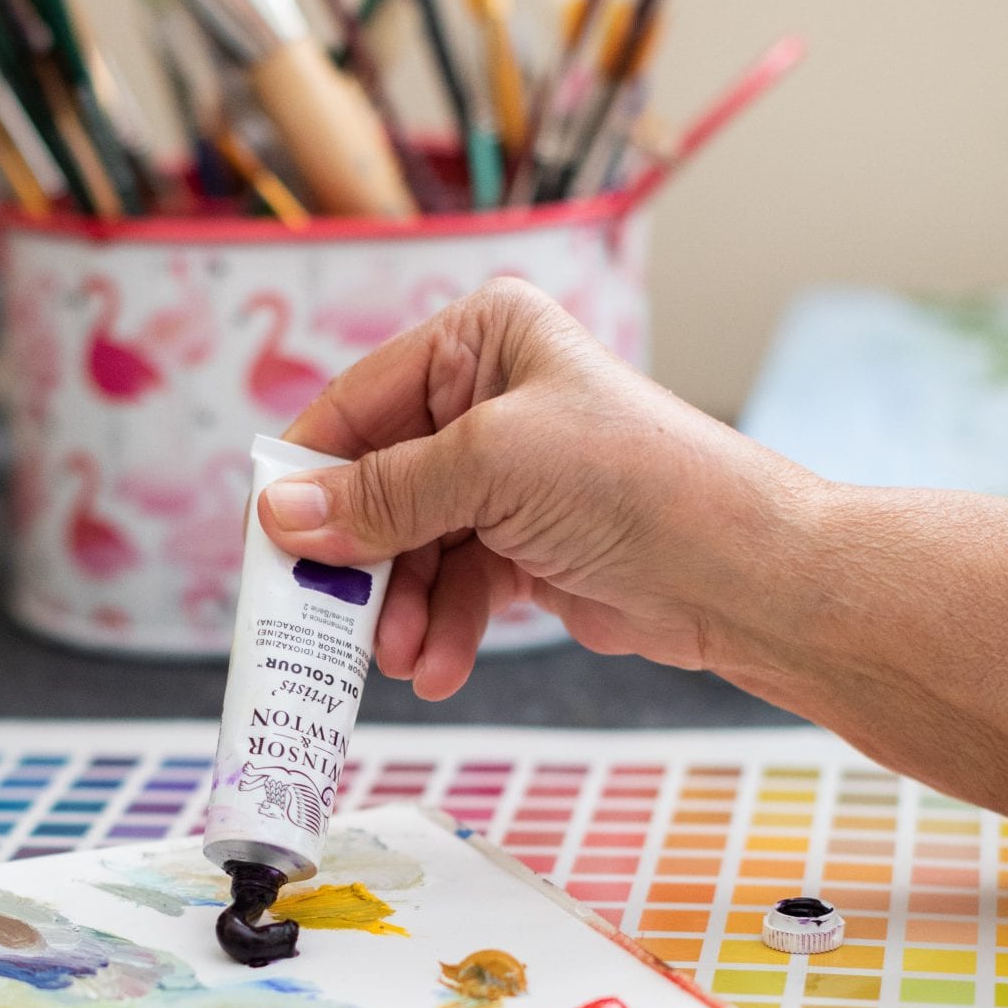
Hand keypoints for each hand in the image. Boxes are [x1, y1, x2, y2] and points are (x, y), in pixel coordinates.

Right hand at [257, 277, 807, 698]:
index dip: (306, 473)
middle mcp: (487, 400)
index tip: (264, 540)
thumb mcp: (492, 468)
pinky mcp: (523, 545)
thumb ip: (383, 494)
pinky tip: (438, 666)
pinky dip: (438, 628)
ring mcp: (504, 478)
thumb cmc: (640, 483)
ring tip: (400, 659)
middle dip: (357, 560)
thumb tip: (282, 517)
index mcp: (480, 340)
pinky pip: (449, 586)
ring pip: (408, 547)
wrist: (742, 573)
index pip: (358, 403)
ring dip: (398, 609)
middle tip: (320, 621)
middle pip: (376, 484)